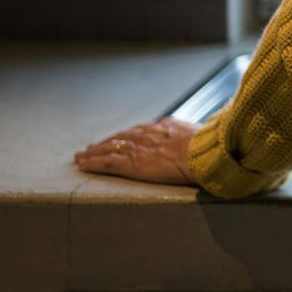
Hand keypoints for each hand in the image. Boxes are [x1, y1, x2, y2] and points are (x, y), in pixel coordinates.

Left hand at [74, 117, 201, 186]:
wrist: (203, 152)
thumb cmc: (208, 147)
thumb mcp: (202, 135)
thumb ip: (193, 137)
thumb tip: (202, 139)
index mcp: (165, 127)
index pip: (141, 131)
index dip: (128, 135)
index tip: (120, 138)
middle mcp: (148, 134)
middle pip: (121, 137)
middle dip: (106, 142)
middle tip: (92, 147)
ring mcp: (138, 147)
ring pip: (109, 148)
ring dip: (94, 152)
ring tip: (82, 155)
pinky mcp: (130, 162)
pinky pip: (106, 162)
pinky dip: (93, 163)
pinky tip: (83, 165)